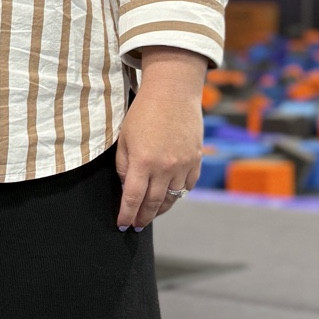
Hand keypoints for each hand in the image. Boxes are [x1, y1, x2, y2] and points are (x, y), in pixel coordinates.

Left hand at [115, 48, 207, 230]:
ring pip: (172, 197)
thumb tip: (128, 188)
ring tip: (152, 214)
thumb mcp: (124, 139)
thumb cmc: (143, 113)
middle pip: (153, 203)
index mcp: (143, 162)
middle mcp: (165, 167)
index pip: (133, 198)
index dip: (127, 214)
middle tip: (137, 225)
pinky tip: (170, 195)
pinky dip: (178, 193)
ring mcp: (183, 165)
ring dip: (160, 209)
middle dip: (143, 217)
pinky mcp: (196, 160)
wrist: (173, 93)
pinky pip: (187, 186)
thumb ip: (124, 166)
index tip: (123, 224)